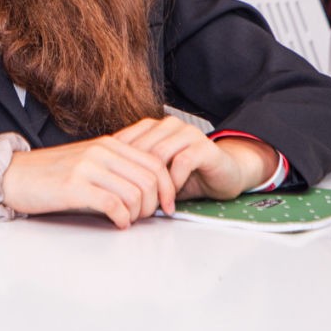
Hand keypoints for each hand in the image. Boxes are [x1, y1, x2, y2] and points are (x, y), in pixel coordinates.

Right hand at [0, 133, 175, 228]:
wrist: (13, 176)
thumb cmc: (49, 174)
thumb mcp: (87, 162)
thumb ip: (114, 168)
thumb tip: (147, 189)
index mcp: (108, 144)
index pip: (154, 162)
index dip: (168, 187)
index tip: (167, 205)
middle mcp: (101, 151)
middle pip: (150, 178)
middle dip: (156, 203)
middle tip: (149, 218)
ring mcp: (88, 167)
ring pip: (135, 192)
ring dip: (139, 213)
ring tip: (130, 221)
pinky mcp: (74, 186)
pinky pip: (113, 205)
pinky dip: (122, 218)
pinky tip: (118, 224)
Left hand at [115, 117, 275, 201]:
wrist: (226, 173)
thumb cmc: (189, 174)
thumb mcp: (155, 173)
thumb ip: (134, 172)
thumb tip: (104, 186)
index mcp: (151, 126)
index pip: (123, 142)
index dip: (116, 168)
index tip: (113, 192)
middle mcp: (168, 125)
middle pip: (138, 149)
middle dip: (134, 179)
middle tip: (132, 205)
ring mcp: (187, 133)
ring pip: (158, 155)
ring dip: (153, 184)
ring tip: (152, 205)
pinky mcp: (204, 146)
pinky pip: (182, 162)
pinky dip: (173, 183)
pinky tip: (171, 200)